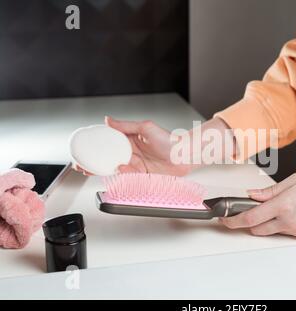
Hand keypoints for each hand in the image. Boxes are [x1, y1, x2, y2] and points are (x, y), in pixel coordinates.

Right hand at [73, 116, 232, 175]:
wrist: (185, 155)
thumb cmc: (170, 139)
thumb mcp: (146, 127)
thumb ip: (126, 125)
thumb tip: (108, 120)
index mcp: (129, 140)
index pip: (108, 144)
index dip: (95, 147)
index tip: (82, 149)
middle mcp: (131, 153)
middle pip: (108, 159)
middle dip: (93, 164)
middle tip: (81, 165)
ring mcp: (136, 165)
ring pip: (115, 169)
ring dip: (104, 171)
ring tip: (93, 169)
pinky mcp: (143, 176)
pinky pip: (128, 177)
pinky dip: (122, 174)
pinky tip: (120, 168)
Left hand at [220, 173, 295, 237]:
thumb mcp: (295, 180)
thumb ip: (270, 191)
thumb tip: (253, 194)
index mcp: (284, 205)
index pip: (250, 217)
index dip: (233, 220)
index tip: (225, 219)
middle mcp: (288, 221)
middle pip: (256, 228)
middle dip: (247, 221)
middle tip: (245, 210)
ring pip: (269, 231)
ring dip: (263, 223)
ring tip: (271, 208)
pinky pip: (283, 232)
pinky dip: (278, 224)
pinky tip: (286, 212)